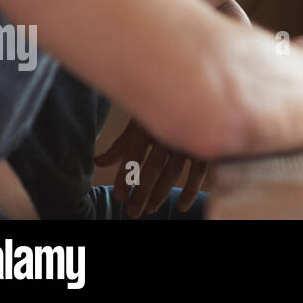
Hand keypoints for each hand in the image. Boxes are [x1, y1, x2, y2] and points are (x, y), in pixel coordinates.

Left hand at [94, 118, 208, 217]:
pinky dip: (191, 190)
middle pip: (152, 168)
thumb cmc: (159, 110)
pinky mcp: (204, 143)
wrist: (194, 89)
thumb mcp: (138, 124)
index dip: (124, 178)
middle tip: (132, 212)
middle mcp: (166, 131)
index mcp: (146, 125)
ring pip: (173, 172)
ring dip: (161, 194)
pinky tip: (181, 206)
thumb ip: (121, 145)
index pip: (132, 156)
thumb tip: (98, 162)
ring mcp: (187, 138)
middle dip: (141, 193)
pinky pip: (198, 171)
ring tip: (150, 209)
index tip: (119, 197)